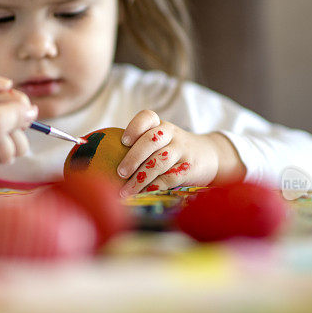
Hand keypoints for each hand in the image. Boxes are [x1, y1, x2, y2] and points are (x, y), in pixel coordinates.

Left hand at [116, 110, 244, 195]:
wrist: (210, 156)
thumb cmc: (174, 150)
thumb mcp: (160, 141)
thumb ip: (139, 147)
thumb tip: (101, 161)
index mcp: (160, 125)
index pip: (147, 117)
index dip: (134, 127)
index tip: (124, 141)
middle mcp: (171, 134)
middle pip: (151, 140)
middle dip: (133, 157)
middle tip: (120, 173)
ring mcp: (182, 150)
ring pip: (159, 162)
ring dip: (140, 178)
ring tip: (125, 191)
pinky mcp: (189, 167)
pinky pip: (170, 178)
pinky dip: (154, 187)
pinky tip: (142, 195)